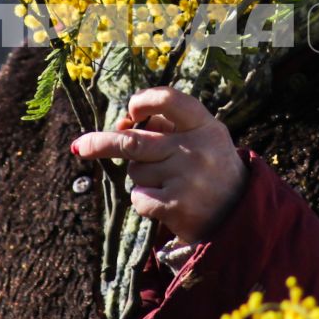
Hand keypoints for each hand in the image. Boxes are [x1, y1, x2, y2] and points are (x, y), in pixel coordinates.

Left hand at [71, 86, 246, 243]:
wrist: (238, 217)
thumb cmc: (208, 169)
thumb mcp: (201, 139)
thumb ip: (167, 127)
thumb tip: (121, 125)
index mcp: (205, 125)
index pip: (169, 100)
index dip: (144, 102)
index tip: (131, 111)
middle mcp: (196, 149)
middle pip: (133, 142)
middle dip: (101, 143)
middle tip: (79, 147)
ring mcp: (187, 177)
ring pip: (135, 171)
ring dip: (141, 178)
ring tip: (168, 184)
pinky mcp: (177, 205)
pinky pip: (139, 197)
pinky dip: (144, 201)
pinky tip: (165, 203)